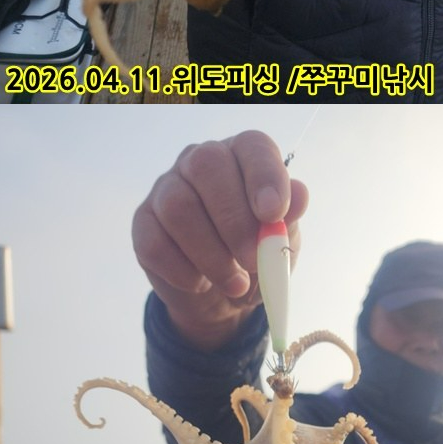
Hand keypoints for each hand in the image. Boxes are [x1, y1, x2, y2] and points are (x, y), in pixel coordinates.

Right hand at [132, 117, 307, 322]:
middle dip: (234, 220)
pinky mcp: (143, 223)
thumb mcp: (282, 244)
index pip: (252, 146)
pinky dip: (183, 272)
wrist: (221, 297)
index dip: (264, 175)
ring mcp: (166, 189)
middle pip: (207, 166)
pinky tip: (201, 283)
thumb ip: (288, 220)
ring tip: (235, 283)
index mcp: (241, 157)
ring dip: (211, 254)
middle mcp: (199, 162)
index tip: (273, 213)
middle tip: (253, 260)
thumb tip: (299, 194)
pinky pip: (155, 243)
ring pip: (178, 207)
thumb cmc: (256, 258)